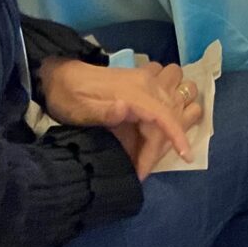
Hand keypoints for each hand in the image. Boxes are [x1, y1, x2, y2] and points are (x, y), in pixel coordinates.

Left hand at [39, 57, 203, 177]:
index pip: (163, 115)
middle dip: (158, 148)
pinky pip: (165, 104)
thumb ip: (103, 112)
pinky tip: (149, 138)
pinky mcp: (145, 84)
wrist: (61, 75)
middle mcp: (146, 83)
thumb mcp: (78, 109)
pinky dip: (163, 123)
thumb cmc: (68, 96)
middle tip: (138, 171)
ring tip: (143, 157)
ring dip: (163, 135)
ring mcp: (147, 82)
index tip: (185, 156)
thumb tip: (126, 110)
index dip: (176, 136)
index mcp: (133, 91)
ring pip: (170, 111)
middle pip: (167, 118)